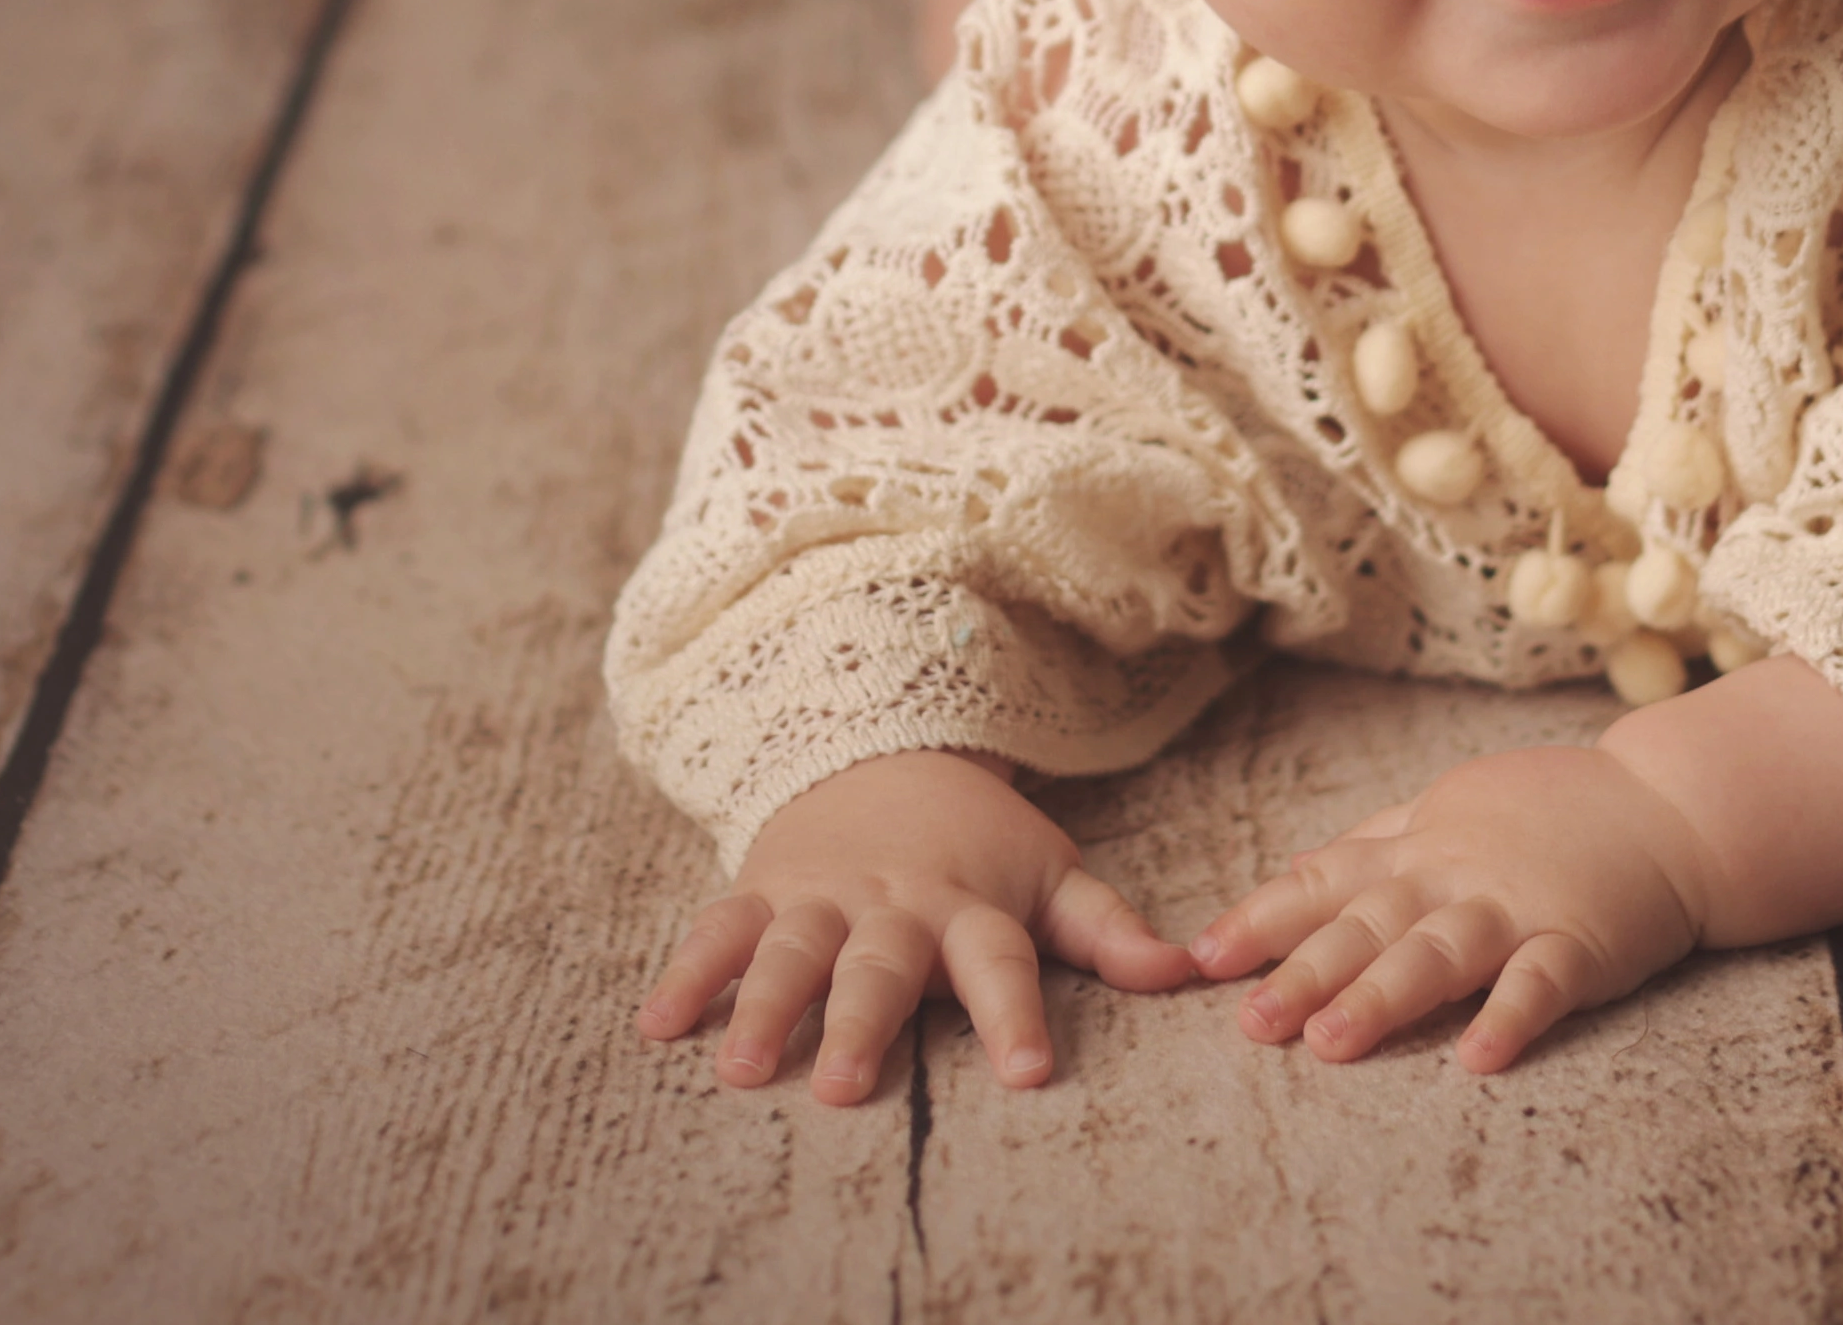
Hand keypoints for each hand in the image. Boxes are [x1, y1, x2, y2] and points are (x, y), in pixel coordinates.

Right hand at [636, 748, 1201, 1100]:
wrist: (883, 753)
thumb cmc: (976, 843)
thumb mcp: (1048, 872)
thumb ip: (1108, 930)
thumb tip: (1184, 973)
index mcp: (969, 906)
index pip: (1000, 961)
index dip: (1014, 1015)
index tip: (1029, 1074)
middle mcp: (892, 903)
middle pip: (879, 966)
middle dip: (862, 1025)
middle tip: (848, 1090)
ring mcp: (820, 896)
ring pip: (790, 952)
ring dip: (763, 1007)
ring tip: (742, 1069)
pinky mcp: (762, 891)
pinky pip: (718, 931)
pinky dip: (687, 974)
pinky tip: (658, 1026)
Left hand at [1192, 742, 1719, 1072]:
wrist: (1667, 806)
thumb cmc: (1553, 812)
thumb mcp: (1453, 807)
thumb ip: (1377, 845)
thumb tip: (1292, 873)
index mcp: (1420, 851)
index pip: (1326, 883)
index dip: (1264, 919)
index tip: (1202, 959)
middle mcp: (1457, 878)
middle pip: (1371, 925)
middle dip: (1308, 972)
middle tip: (1252, 1023)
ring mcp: (1519, 908)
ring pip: (1441, 952)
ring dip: (1385, 996)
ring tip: (1332, 1043)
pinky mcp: (1581, 942)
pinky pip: (1542, 983)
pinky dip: (1511, 1017)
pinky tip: (1478, 1058)